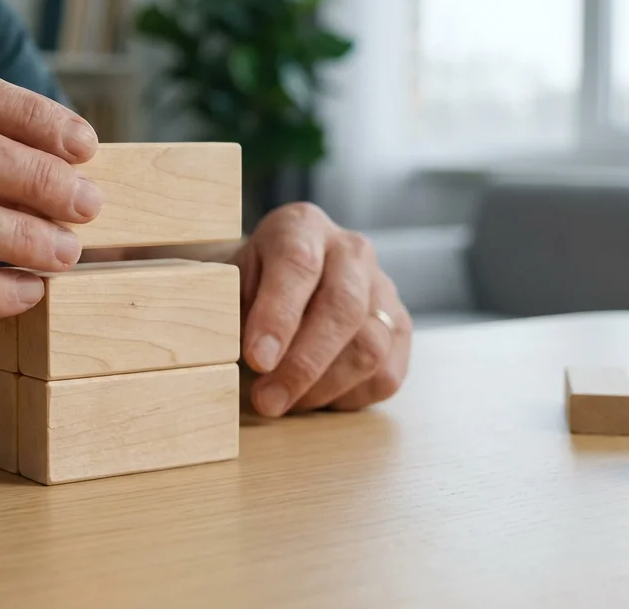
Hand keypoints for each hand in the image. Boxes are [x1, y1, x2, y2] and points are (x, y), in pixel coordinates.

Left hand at [234, 203, 411, 415]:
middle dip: (303, 364)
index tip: (257, 360)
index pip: (298, 265)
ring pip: (369, 346)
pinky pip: (387, 374)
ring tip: (283, 402)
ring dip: (322, 387)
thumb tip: (240, 355)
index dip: (278, 316)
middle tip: (267, 401)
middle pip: (342, 308)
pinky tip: (314, 397)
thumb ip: (232, 310)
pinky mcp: (400, 328)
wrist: (282, 283)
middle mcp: (351, 250)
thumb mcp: (228, 284)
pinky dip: (348, 397)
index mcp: (302, 226)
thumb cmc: (250, 286)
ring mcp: (383, 288)